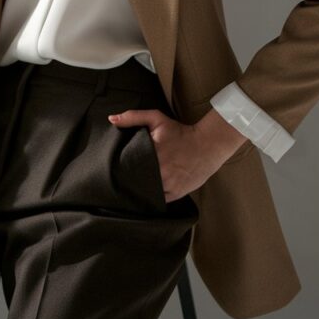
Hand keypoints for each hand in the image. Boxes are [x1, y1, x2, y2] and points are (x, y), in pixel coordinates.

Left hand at [108, 106, 247, 201]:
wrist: (207, 145)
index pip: (126, 165)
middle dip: (126, 181)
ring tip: (130, 190)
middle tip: (118, 181)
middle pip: (134, 181)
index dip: (118, 168)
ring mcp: (168, 184)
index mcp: (151, 153)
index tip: (114, 168)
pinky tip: (145, 195)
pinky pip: (157, 201)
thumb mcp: (156, 119)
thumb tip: (112, 119)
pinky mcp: (176, 194)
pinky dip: (150, 199)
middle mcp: (159, 171)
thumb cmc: (180, 132)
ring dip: (138, 191)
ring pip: (145, 193)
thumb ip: (133, 117)